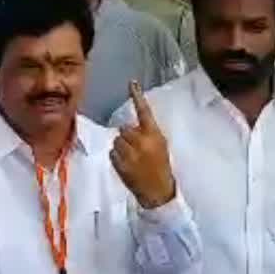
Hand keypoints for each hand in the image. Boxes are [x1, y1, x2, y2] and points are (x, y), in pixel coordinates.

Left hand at [111, 82, 175, 208]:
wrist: (158, 191)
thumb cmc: (162, 167)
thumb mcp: (162, 146)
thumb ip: (150, 134)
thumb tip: (137, 126)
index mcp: (154, 135)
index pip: (144, 111)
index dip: (137, 96)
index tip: (132, 83)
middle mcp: (141, 141)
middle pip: (124, 128)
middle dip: (128, 136)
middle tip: (136, 148)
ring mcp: (129, 153)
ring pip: (117, 140)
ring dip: (122, 146)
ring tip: (132, 157)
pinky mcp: (119, 163)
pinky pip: (113, 152)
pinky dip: (117, 157)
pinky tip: (127, 164)